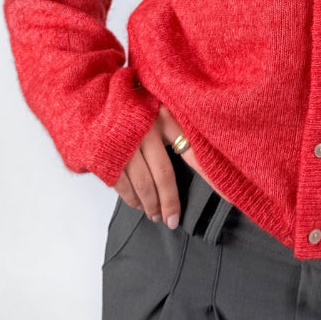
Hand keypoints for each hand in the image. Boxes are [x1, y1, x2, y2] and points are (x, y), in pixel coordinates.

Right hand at [113, 104, 230, 229]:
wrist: (91, 98)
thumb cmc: (132, 105)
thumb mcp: (160, 107)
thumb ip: (179, 128)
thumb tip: (207, 157)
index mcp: (164, 117)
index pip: (193, 151)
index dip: (211, 177)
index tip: (230, 198)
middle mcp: (145, 130)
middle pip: (164, 176)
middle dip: (171, 202)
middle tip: (174, 221)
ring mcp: (124, 144)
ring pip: (143, 185)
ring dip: (151, 205)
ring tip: (157, 216)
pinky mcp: (106, 157)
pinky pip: (122, 186)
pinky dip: (132, 199)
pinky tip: (139, 205)